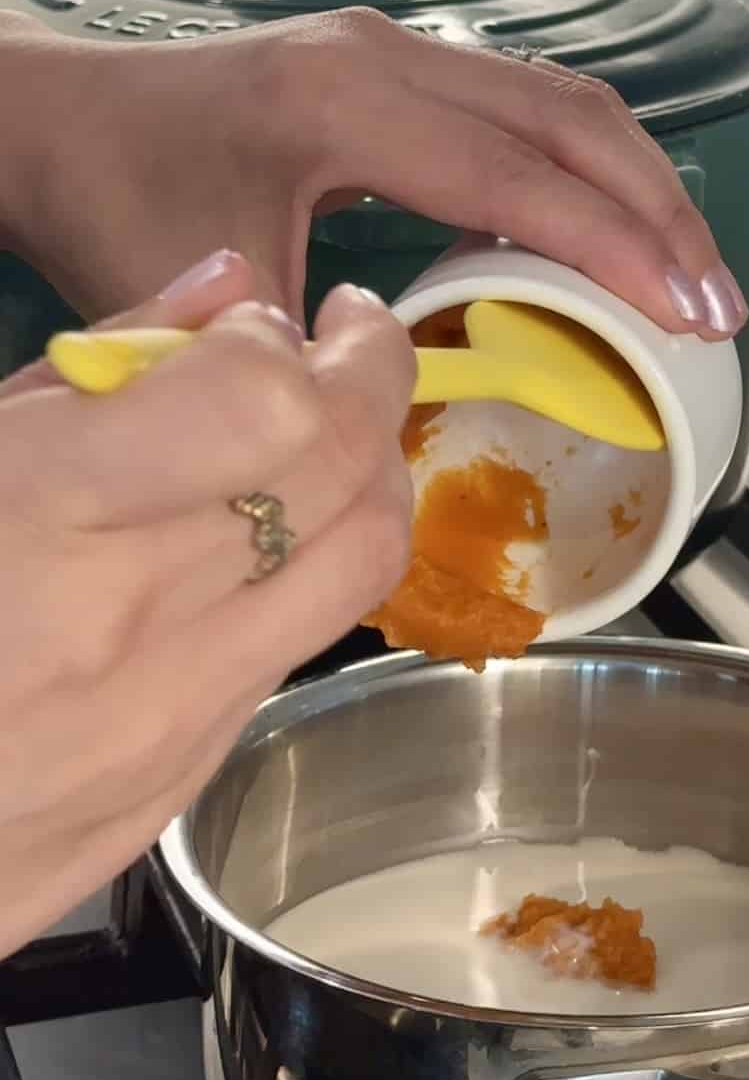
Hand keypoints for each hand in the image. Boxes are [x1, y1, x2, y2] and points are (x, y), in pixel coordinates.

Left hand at [0, 8, 746, 337]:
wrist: (56, 118)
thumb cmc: (112, 196)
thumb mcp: (202, 296)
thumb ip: (303, 366)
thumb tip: (397, 450)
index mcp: (345, 100)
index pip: (519, 171)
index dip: (615, 245)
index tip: (687, 313)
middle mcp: (387, 55)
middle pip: (571, 115)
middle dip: (659, 212)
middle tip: (718, 305)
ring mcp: (395, 48)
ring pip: (560, 99)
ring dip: (635, 184)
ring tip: (689, 275)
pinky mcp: (395, 66)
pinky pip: (522, 106)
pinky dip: (584, 169)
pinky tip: (607, 236)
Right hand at [0, 251, 412, 955]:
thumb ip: (90, 367)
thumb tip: (228, 289)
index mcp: (46, 514)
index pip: (265, 405)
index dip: (284, 343)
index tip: (261, 326)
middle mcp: (128, 624)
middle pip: (342, 473)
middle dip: (372, 375)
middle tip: (349, 338)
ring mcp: (165, 722)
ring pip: (361, 568)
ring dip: (372, 475)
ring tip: (333, 430)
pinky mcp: (177, 789)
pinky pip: (292, 652)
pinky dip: (307, 573)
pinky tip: (259, 545)